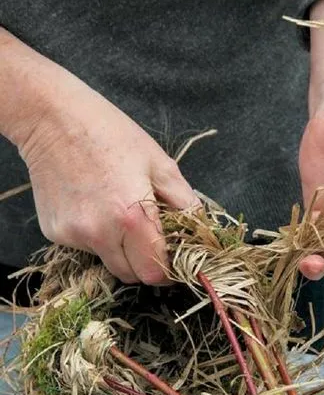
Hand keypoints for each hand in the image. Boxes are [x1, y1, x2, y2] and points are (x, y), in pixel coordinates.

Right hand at [17, 74, 197, 284]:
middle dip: (146, 264)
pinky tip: (92, 204)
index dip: (168, 270)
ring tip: (117, 213)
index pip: (155, 272)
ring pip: (108, 262)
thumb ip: (184, 203)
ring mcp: (74, 236)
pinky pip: (84, 248)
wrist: (51, 118)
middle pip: (132, 276)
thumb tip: (202, 230)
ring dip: (120, 251)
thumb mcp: (159, 163)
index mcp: (132, 217)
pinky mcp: (54, 232)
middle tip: (149, 239)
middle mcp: (100, 234)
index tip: (173, 259)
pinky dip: (94, 236)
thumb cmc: (110, 133)